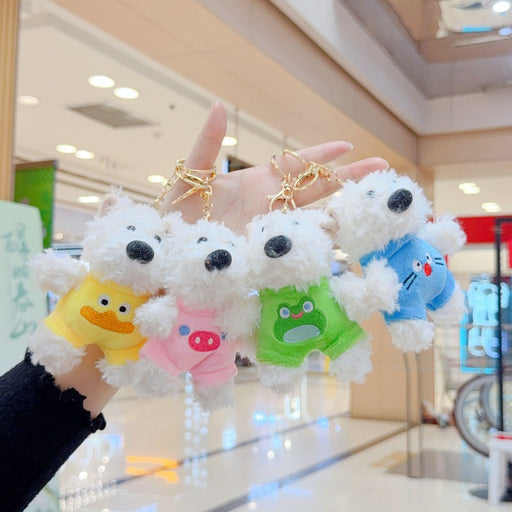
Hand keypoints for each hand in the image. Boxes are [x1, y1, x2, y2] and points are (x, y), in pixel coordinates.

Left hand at [159, 101, 388, 231]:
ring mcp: (272, 227)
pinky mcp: (268, 249)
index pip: (297, 164)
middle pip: (316, 188)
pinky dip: (319, 240)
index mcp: (258, 181)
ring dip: (342, 209)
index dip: (321, 155)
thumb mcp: (192, 174)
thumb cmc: (179, 210)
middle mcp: (271, 203)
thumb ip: (207, 144)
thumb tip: (218, 105)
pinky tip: (342, 239)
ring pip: (314, 215)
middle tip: (381, 168)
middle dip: (348, 177)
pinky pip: (298, 242)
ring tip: (372, 205)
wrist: (171, 247)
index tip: (347, 146)